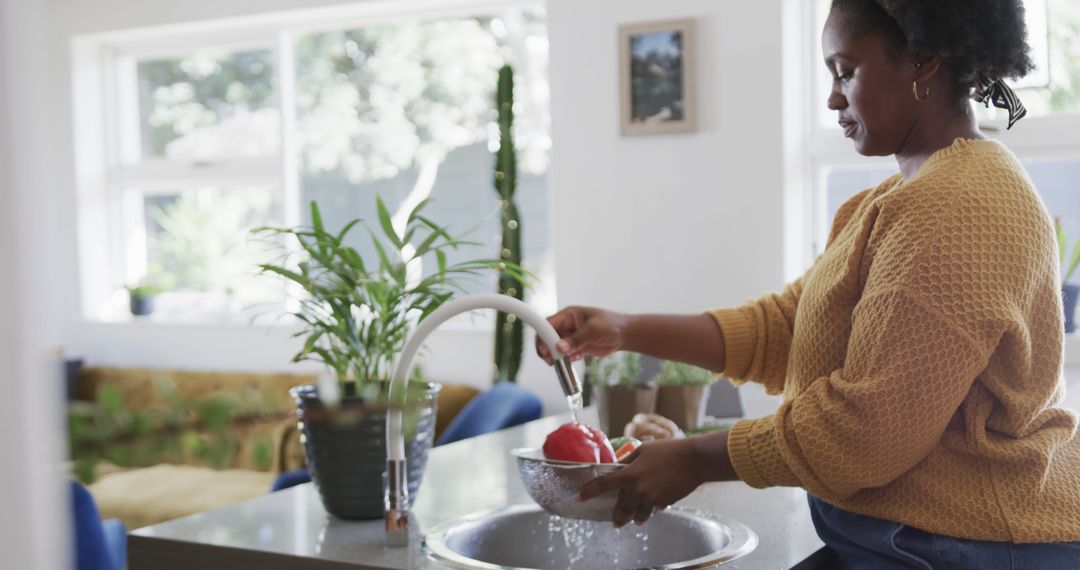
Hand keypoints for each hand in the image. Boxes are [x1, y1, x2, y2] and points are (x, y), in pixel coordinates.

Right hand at [534, 306, 630, 364]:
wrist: (625, 335)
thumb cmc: (611, 325)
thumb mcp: (593, 331)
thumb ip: (576, 340)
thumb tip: (559, 348)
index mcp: (568, 315)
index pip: (548, 324)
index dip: (543, 336)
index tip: (544, 349)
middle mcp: (567, 325)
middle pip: (548, 337)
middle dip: (546, 348)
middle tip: (549, 360)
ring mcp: (572, 337)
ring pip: (555, 347)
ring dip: (555, 356)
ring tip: (556, 364)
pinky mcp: (577, 346)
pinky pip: (565, 354)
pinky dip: (566, 359)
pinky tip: (575, 359)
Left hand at [576, 431, 735, 526]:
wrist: (694, 460)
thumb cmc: (669, 450)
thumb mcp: (644, 449)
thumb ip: (628, 460)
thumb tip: (619, 466)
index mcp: (630, 474)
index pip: (603, 485)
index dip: (588, 492)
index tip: (577, 498)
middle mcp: (638, 490)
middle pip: (621, 509)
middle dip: (617, 516)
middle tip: (614, 521)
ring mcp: (651, 498)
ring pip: (638, 514)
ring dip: (633, 518)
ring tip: (631, 521)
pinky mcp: (664, 502)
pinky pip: (653, 510)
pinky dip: (650, 511)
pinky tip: (651, 510)